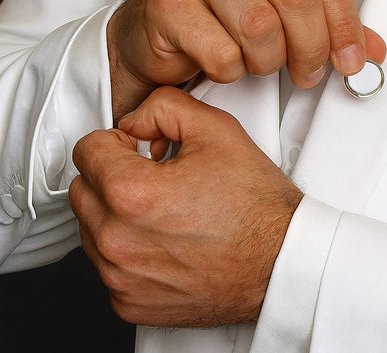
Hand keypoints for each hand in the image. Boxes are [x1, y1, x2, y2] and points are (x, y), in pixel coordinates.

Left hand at [69, 87, 302, 326]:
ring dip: (115, 212)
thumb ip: (163, 107)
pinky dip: (127, 248)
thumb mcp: (215, 128)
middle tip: (152, 173)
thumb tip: (135, 121)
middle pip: (82, 190)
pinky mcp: (130, 303)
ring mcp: (121, 278)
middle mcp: (118, 241)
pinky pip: (107, 265)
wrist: (280, 260)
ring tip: (162, 207)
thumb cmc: (254, 204)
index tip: (138, 147)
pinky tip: (163, 237)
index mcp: (132, 194)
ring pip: (90, 228)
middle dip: (111, 174)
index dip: (117, 140)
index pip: (86, 150)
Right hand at [108, 0, 385, 119]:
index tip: (352, 56)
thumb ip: (328, 16)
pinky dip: (231, 70)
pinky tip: (223, 58)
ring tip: (259, 59)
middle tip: (308, 70)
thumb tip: (370, 49)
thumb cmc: (221, 4)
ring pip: (262, 27)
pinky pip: (223, 52)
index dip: (346, 22)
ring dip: (268, 60)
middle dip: (312, 47)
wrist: (153, 25)